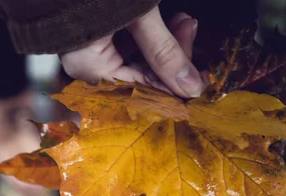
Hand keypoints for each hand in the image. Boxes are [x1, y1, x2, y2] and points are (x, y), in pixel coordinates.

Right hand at [59, 7, 203, 97]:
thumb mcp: (139, 16)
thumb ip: (165, 51)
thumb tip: (192, 87)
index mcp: (88, 66)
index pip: (138, 90)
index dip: (171, 84)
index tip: (197, 75)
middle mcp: (87, 62)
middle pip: (139, 74)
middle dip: (169, 55)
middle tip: (189, 29)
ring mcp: (91, 46)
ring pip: (138, 57)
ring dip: (164, 42)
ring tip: (182, 20)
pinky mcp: (98, 31)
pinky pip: (129, 43)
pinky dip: (151, 33)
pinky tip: (170, 19)